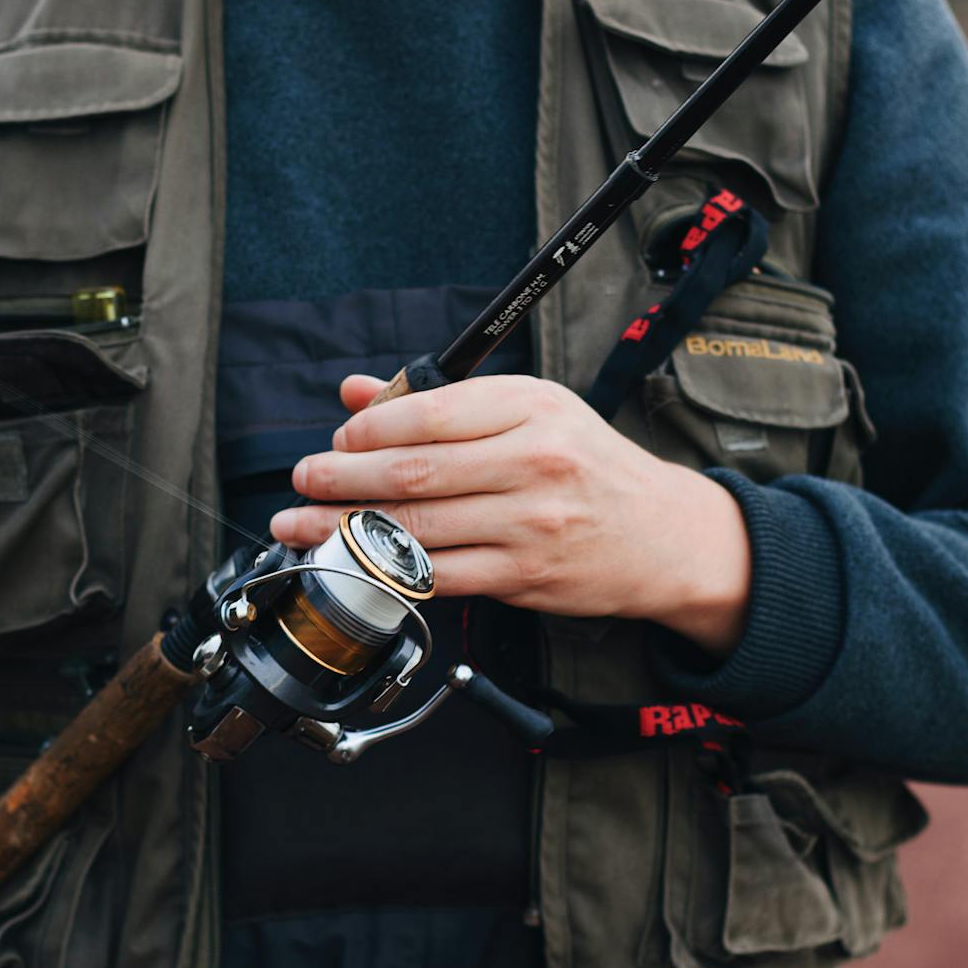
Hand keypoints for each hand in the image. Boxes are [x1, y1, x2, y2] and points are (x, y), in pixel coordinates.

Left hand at [270, 373, 752, 654]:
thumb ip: (440, 401)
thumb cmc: (589, 466)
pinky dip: (388, 571)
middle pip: (411, 471)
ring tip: (302, 527)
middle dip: (341, 477)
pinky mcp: (524, 576)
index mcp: (531, 407)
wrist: (665, 534)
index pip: (428, 413)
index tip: (339, 437)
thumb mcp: (530, 412)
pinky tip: (353, 564)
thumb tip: (357, 391)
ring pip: (416, 528)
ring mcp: (530, 523)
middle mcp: (533, 461)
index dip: (367, 428)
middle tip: (304, 479)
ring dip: (344, 530)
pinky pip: (439, 576)